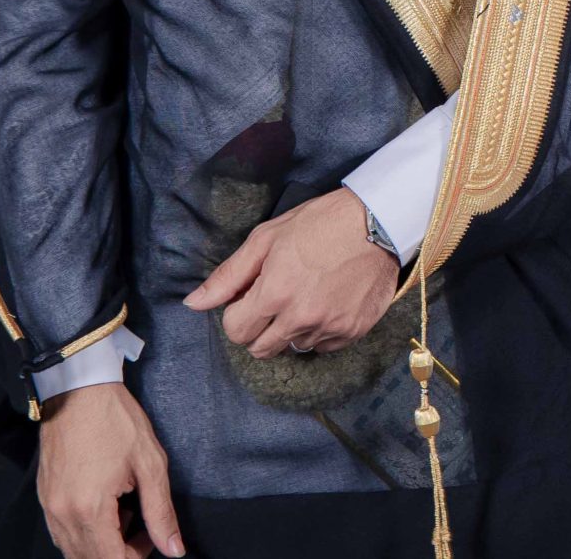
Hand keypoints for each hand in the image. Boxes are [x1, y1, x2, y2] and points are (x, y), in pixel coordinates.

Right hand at [36, 382, 183, 558]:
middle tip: (141, 525)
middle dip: (120, 553)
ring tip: (123, 512)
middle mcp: (62, 515)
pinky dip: (85, 532)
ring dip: (101, 545)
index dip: (136, 556)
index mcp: (90, 509)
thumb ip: (161, 512)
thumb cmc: (115, 420)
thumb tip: (173, 549)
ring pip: (74, 550)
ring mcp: (49, 507)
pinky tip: (103, 506)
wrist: (78, 388)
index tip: (151, 535)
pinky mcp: (44, 497)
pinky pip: (62, 533)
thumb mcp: (150, 463)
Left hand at [183, 186, 398, 356]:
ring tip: (306, 295)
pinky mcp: (352, 332)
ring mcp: (329, 328)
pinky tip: (327, 302)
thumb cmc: (318, 222)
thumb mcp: (266, 238)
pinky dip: (319, 331)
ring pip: (292, 348)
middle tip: (276, 297)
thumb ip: (228, 276)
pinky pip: (323, 346)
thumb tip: (193, 304)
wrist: (377, 222)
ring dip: (291, 329)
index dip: (238, 312)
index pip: (236, 331)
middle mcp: (300, 319)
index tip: (252, 295)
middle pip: (260, 349)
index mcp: (274, 294)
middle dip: (259, 327)